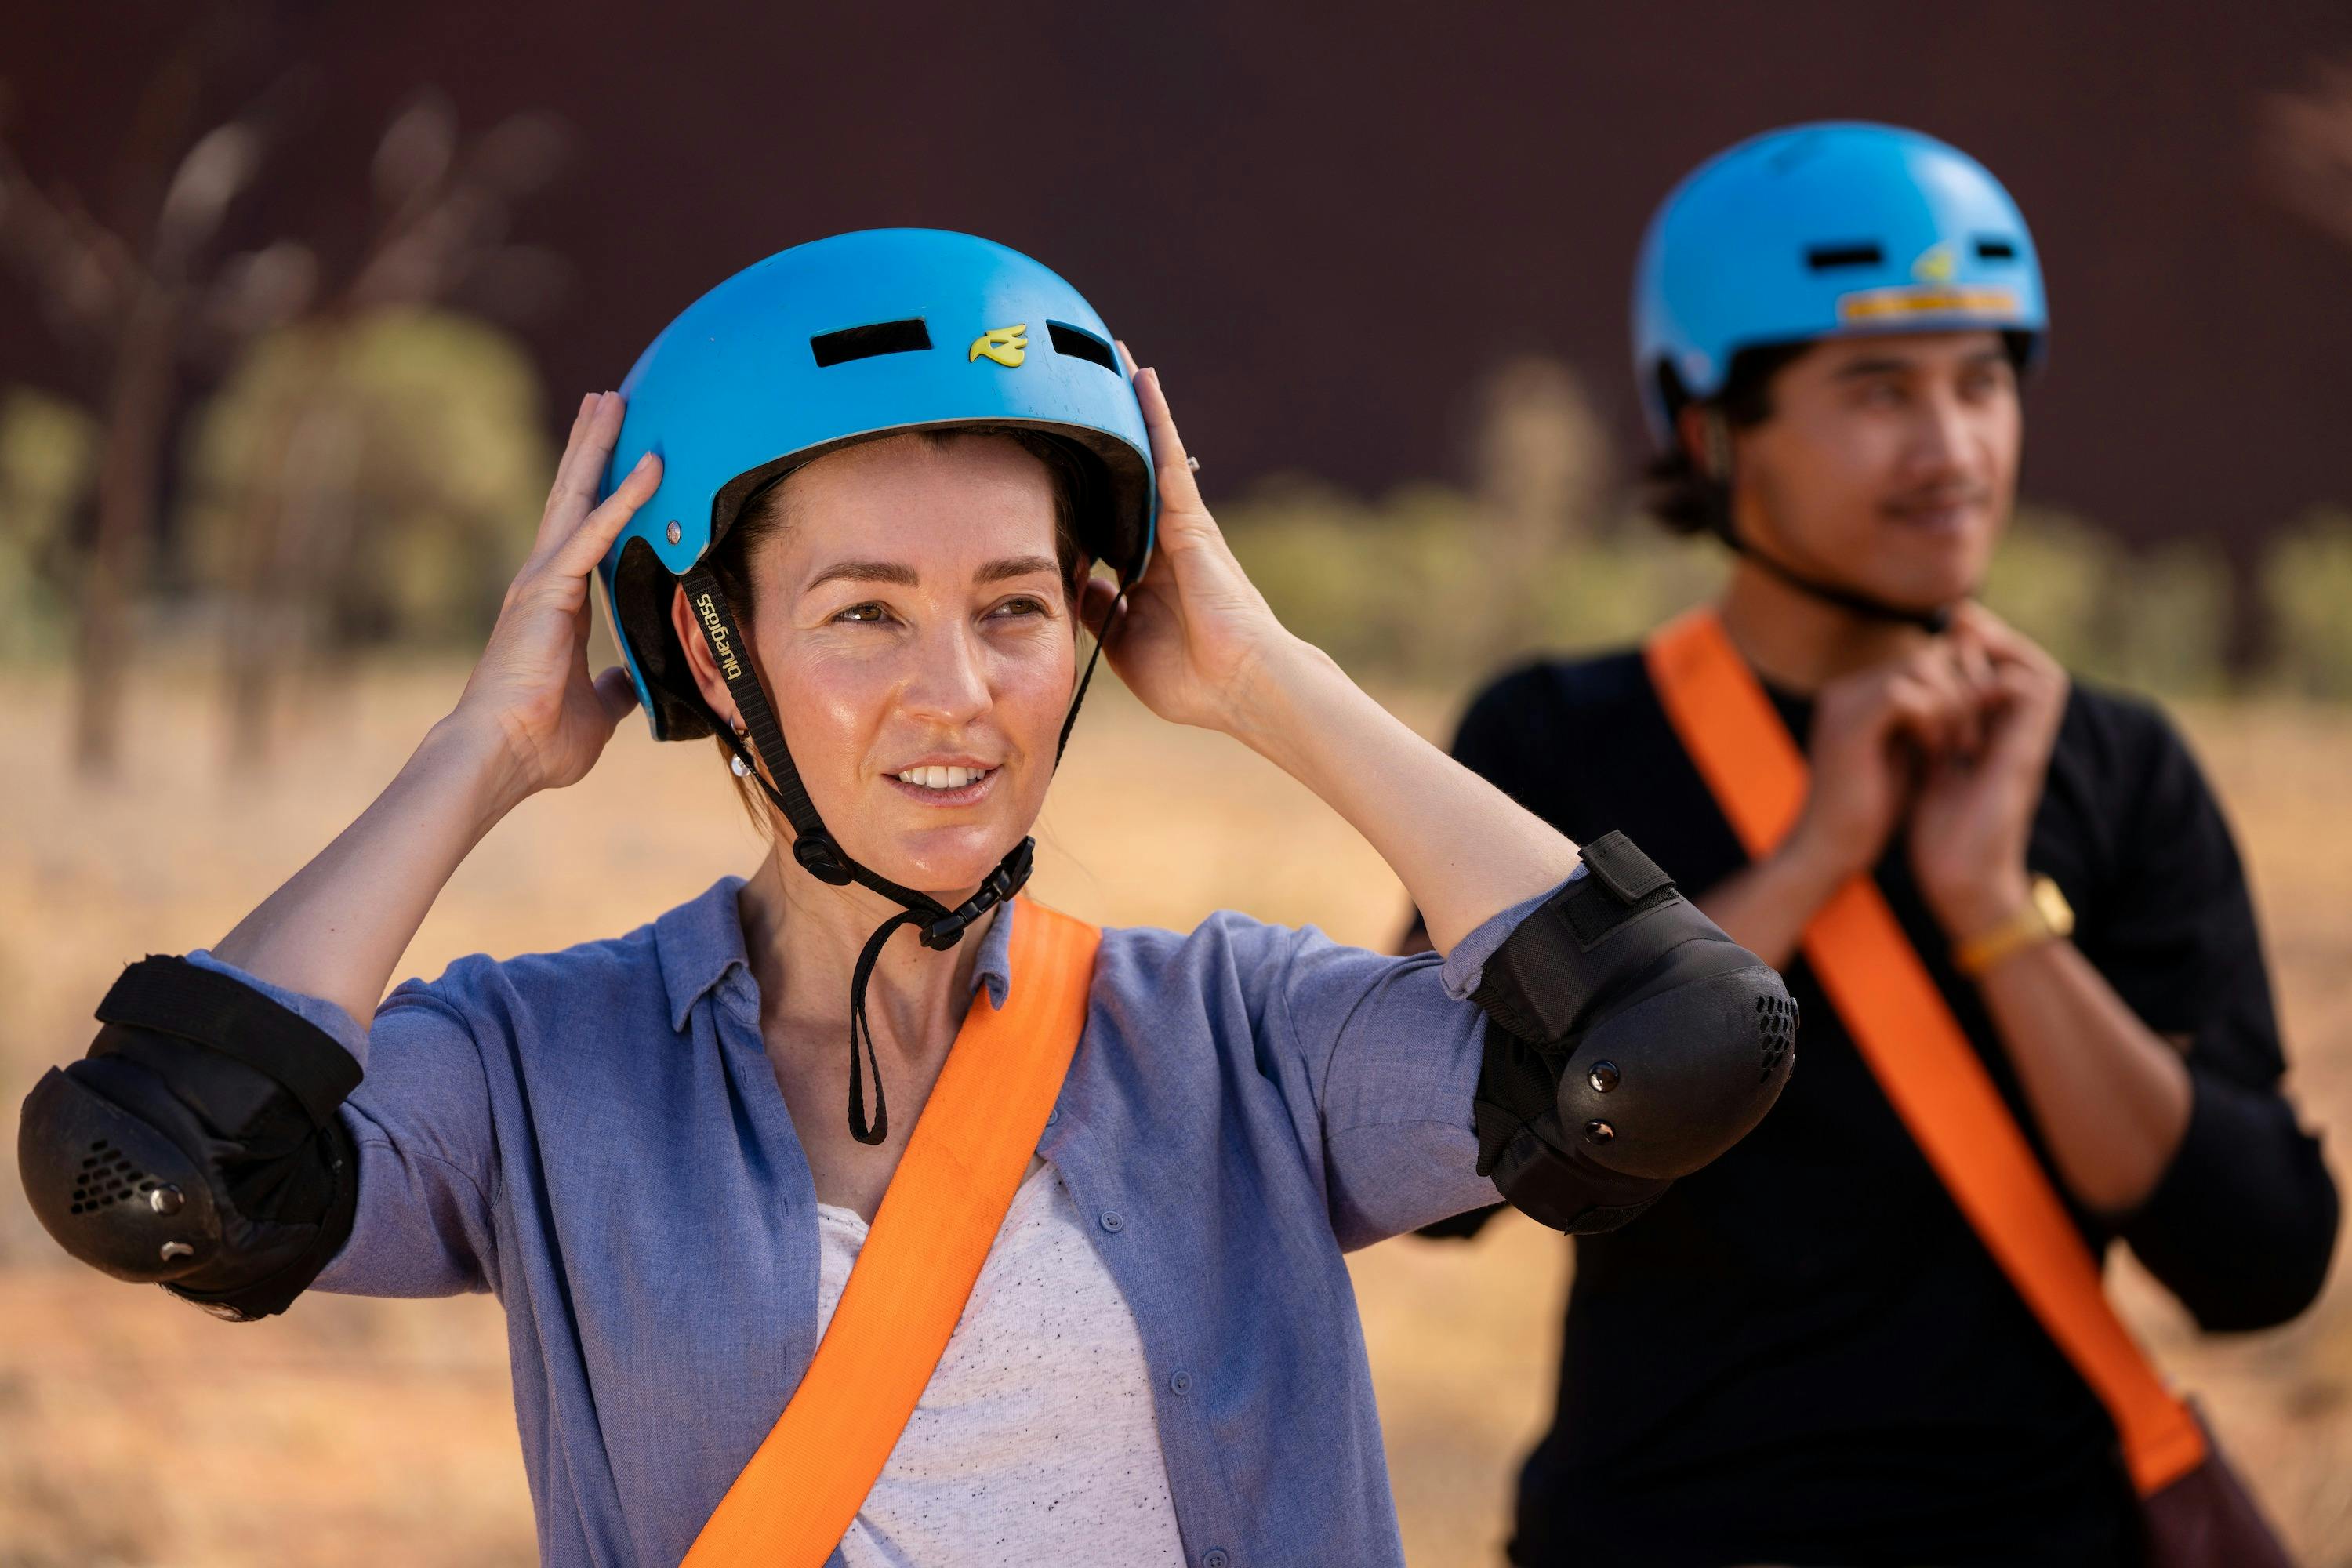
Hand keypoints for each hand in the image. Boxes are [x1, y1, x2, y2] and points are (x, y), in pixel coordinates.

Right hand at [450, 391, 662, 801]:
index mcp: (556, 605)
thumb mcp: (597, 712)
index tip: (619, 456)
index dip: (603, 493)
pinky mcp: (550, 588)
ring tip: (611, 398)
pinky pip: (596, 531)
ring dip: (597, 446)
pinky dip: (625, 497)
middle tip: (608, 399)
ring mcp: (543, 579)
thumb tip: (631, 682)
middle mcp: (545, 581)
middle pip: (573, 497)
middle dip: (591, 446)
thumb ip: (615, 688)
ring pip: (577, 496)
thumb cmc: (538, 741)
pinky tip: (651, 465)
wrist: (500, 755)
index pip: (586, 534)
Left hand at [1083, 351, 1301, 734]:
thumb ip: (1096, 610)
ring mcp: (1177, 525)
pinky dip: (1154, 416)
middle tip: (1077, 386)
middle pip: (1126, 475)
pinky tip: (1140, 376)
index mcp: (1143, 577)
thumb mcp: (1122, 646)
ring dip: (1129, 406)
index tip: (1055, 464)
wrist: (1240, 684)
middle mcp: (1160, 542)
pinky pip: (1167, 455)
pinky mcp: (1190, 516)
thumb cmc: (1192, 679)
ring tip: (1109, 357)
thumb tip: (1075, 578)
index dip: (1084, 493)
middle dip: (1106, 435)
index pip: (1105, 523)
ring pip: (1146, 453)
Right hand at [1781, 639, 1990, 884]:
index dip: (1963, 685)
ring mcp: (1843, 702)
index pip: (1927, 658)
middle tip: (1972, 741)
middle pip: (1929, 654)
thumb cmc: (1870, 813)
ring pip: (1921, 665)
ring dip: (1954, 705)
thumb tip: (1972, 690)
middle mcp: (1845, 689)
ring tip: (1958, 748)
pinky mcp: (1849, 723)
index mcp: (1856, 695)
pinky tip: (1935, 752)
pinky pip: (1906, 693)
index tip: (1978, 728)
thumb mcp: (1908, 755)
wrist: (1828, 853)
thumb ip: (1929, 719)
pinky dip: (1933, 718)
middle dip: (1965, 692)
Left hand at [1908, 603, 2069, 935]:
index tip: (1945, 626)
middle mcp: (2018, 739)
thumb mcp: (1931, 770)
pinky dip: (2006, 675)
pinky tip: (1972, 674)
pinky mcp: (2026, 754)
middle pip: (2028, 666)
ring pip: (2041, 673)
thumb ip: (1933, 735)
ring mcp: (2027, 746)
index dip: (1980, 649)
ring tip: (1967, 634)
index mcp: (1996, 740)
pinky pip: (2039, 693)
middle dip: (1995, 635)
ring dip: (2004, 650)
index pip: (2001, 678)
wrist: (1958, 879)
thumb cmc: (1942, 835)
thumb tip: (1912, 700)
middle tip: (1958, 615)